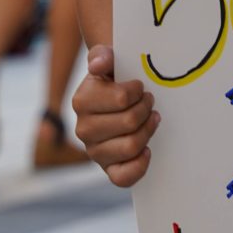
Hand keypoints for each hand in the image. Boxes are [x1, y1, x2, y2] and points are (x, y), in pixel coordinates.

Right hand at [72, 45, 159, 186]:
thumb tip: (98, 64)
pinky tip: (146, 149)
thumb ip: (103, 55)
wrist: (119, 96)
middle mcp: (83, 129)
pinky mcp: (107, 168)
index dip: (138, 91)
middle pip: (130, 122)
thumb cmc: (116, 76)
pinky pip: (123, 178)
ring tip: (150, 119)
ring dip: (147, 130)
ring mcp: (94, 151)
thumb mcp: (108, 58)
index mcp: (81, 101)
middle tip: (148, 102)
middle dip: (146, 109)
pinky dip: (139, 164)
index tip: (139, 86)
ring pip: (131, 147)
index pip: (123, 98)